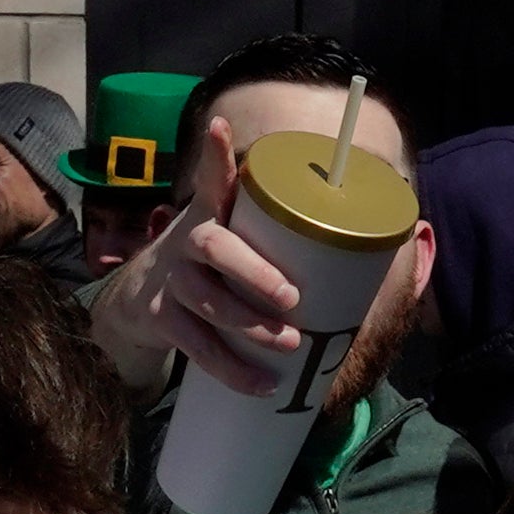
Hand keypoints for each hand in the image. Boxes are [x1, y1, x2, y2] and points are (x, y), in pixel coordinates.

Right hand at [91, 116, 303, 398]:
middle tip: (292, 297)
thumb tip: (371, 244)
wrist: (141, 299)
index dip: (214, 156)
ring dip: (249, 327)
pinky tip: (262, 385)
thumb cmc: (211, 265)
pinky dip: (232, 370)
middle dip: (254, 273)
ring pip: (208, 304)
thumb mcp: (233, 233)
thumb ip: (280, 231)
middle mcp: (187, 242)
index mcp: (209, 215)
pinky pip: (198, 349)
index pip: (210, 179)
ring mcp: (172, 282)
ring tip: (288, 344)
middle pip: (214, 248)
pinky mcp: (164, 321)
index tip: (219, 128)